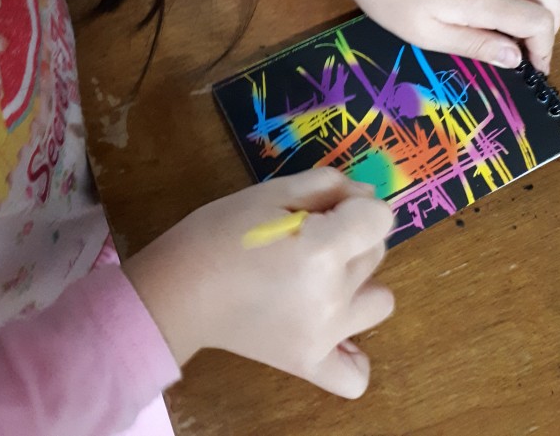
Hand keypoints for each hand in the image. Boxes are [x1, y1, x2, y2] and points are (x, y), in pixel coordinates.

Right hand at [123, 168, 393, 397]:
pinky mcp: (311, 364)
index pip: (379, 217)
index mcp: (322, 248)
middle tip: (307, 235)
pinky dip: (353, 352)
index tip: (327, 206)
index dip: (357, 204)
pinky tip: (332, 328)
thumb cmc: (219, 232)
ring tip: (319, 278)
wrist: (179, 289)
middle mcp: (332, 296)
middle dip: (351, 235)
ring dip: (358, 284)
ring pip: (380, 301)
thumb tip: (365, 195)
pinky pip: (357, 374)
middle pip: (376, 253)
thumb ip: (326, 185)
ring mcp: (325, 336)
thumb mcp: (270, 192)